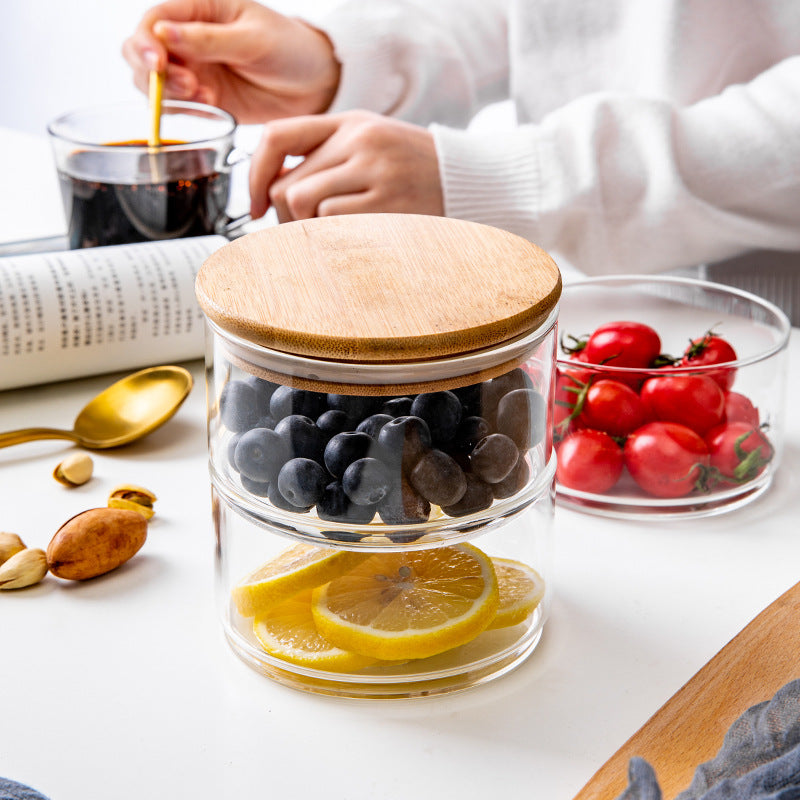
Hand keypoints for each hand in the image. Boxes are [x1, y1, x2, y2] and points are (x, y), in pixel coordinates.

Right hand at [121, 0, 340, 122]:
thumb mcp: (253, 39)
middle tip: (188, 85)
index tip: (158, 62)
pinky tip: (211, 105)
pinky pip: (179, 107)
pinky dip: (186, 110)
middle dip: (153, 72)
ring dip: (169, 94)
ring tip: (205, 96)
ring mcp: (194, 71)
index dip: (145, 41)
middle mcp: (187, 40)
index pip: (153, 20)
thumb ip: (209, 39)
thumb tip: (163, 32)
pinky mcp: (204, 99)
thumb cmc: (289, 48)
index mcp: (197, 10)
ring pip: (154, 84)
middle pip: (141, 53)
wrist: (314, 84)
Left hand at [250, 111, 444, 221]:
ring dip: (307, 229)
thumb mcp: (371, 144)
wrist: (470, 180)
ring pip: (303, 203)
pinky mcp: (388, 202)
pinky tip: (351, 239)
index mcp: (349, 122)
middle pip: (287, 185)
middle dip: (285, 218)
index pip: (278, 137)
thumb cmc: (415, 169)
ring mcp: (374, 170)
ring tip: (330, 235)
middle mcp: (358, 141)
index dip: (253, 176)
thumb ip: (325, 158)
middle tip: (303, 233)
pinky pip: (332, 223)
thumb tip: (273, 193)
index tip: (256, 207)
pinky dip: (331, 237)